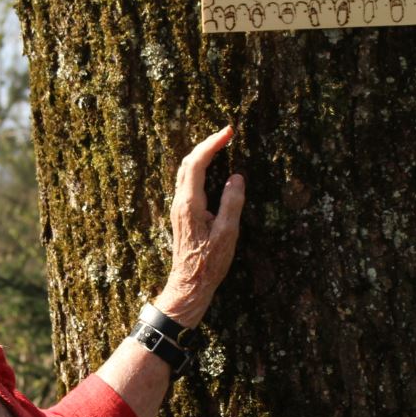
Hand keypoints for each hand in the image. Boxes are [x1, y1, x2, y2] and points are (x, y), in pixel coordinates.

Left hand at [154, 125, 245, 328]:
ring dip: (202, 154)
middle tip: (227, 133)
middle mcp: (180, 202)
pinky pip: (188, 182)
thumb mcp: (227, 234)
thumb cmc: (209, 263)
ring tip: (221, 145)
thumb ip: (232, 203)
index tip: (228, 132)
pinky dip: (200, 168)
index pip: (197, 164)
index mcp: (190, 204)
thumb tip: (236, 178)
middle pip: (188, 163)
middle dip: (207, 144)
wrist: (189, 284)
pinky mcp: (182, 214)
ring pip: (186, 172)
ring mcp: (179, 208)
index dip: (212, 144)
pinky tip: (212, 169)